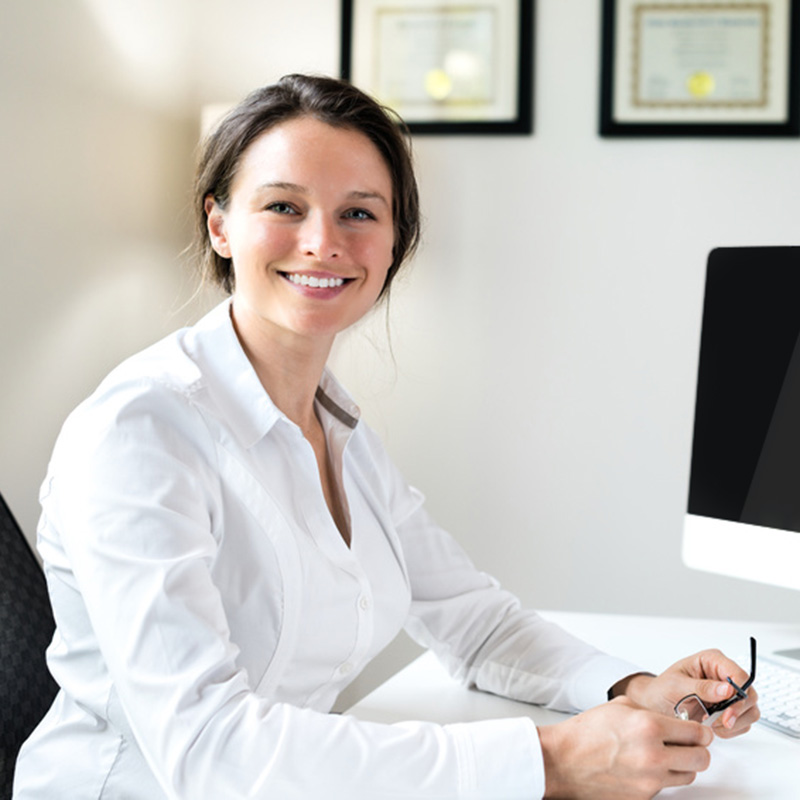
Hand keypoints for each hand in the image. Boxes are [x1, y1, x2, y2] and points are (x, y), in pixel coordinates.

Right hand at [538, 696, 712, 798]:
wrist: (563, 760)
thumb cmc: (587, 732)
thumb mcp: (621, 707)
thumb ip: (652, 712)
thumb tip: (674, 722)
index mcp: (649, 726)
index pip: (697, 733)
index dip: (701, 732)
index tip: (699, 733)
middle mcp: (654, 755)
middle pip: (701, 758)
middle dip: (698, 750)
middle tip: (689, 746)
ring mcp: (650, 781)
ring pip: (688, 776)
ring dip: (682, 766)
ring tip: (664, 757)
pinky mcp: (643, 798)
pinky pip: (666, 788)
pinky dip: (660, 779)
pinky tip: (644, 768)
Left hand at [614, 649, 759, 738]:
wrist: (656, 705)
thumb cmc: (662, 690)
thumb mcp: (676, 685)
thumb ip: (701, 687)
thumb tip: (727, 689)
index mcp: (712, 661)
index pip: (739, 675)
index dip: (740, 693)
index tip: (728, 710)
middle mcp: (724, 675)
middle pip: (749, 694)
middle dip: (737, 711)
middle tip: (720, 722)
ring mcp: (729, 694)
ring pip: (750, 710)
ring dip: (734, 722)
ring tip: (711, 723)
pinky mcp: (730, 710)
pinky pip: (743, 723)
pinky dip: (732, 730)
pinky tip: (714, 727)